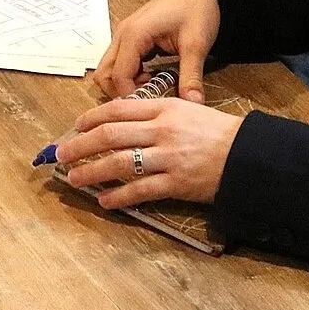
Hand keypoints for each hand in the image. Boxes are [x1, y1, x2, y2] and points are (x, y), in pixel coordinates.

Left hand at [56, 96, 242, 208]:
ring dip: (92, 172)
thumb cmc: (218, 131)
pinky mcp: (175, 183)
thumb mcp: (188, 110)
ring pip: (120, 163)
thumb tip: (125, 121)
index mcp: (164, 108)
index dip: (92, 117)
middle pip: (111, 135)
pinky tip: (105, 201)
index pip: (118, 109)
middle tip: (61, 153)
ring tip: (75, 178)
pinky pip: (140, 191)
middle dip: (81, 145)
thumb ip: (157, 113)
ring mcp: (168, 157)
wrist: (247, 154)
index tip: (76, 125)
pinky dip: (119, 196)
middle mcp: (162, 130)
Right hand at [91, 0, 221, 101]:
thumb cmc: (196, 8)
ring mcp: (125, 35)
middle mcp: (123, 34)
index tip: (149, 106)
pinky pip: (119, 62)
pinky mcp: (131, 37)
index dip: (130, 95)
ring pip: (109, 68)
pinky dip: (129, 74)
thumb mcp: (196, 44)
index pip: (118, 75)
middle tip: (147, 98)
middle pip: (104, 73)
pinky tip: (151, 77)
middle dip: (121, 91)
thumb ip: (191, 76)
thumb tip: (192, 103)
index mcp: (135, 34)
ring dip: (124, 82)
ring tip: (150, 86)